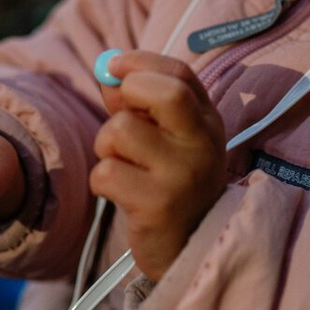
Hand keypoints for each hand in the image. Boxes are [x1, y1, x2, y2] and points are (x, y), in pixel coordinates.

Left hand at [90, 51, 227, 281]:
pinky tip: (121, 194)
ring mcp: (182, 175)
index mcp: (207, 121)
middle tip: (121, 116)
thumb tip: (107, 74)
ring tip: (122, 166)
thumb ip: (138, 104)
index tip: (114, 66)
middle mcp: (202, 144)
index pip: (179, 73)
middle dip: (129, 93)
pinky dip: (102, 181)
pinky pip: (106, 172)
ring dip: (106, 146)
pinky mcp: (157, 205)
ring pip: (120, 132)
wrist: (188, 248)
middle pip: (165, 93)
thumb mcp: (166, 138)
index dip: (140, 61)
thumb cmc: (172, 182)